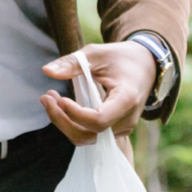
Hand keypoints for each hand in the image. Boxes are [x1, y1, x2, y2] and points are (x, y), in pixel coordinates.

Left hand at [39, 42, 155, 147]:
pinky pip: (90, 134)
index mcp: (127, 99)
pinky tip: (60, 105)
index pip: (99, 120)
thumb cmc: (121, 58)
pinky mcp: (115, 129)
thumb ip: (72, 63)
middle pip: (90, 134)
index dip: (75, 114)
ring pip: (87, 138)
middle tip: (45, 97)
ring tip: (49, 99)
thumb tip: (46, 71)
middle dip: (62, 120)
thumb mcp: (96, 54)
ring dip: (64, 122)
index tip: (60, 98)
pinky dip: (72, 123)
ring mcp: (122, 128)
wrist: (145, 66)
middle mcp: (127, 119)